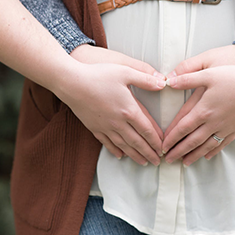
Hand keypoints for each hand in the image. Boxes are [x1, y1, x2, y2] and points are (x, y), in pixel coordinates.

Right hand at [55, 48, 165, 165]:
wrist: (71, 83)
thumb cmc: (98, 75)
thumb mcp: (125, 72)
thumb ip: (145, 79)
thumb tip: (162, 83)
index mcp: (129, 110)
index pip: (147, 130)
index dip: (156, 140)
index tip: (163, 148)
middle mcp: (118, 122)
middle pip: (137, 142)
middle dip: (149, 153)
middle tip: (157, 161)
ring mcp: (105, 126)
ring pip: (124, 145)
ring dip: (135, 155)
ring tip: (143, 162)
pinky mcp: (94, 127)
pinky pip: (107, 143)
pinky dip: (115, 150)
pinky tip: (121, 155)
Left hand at [162, 47, 234, 165]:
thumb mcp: (208, 74)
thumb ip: (188, 78)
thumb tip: (169, 81)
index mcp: (203, 110)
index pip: (182, 128)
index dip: (171, 138)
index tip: (162, 146)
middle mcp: (213, 122)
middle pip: (191, 141)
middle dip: (178, 151)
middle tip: (167, 159)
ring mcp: (225, 127)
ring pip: (206, 146)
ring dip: (193, 155)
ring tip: (184, 162)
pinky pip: (222, 144)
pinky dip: (212, 151)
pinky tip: (207, 155)